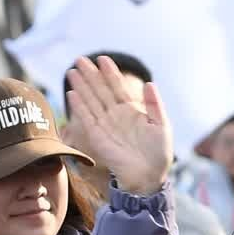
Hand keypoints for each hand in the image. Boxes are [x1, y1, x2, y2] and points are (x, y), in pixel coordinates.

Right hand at [65, 56, 174, 193]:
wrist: (148, 176)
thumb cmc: (158, 153)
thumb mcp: (161, 126)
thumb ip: (155, 105)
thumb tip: (150, 83)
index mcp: (131, 110)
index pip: (118, 87)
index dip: (110, 73)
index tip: (102, 59)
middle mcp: (116, 115)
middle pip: (100, 90)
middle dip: (91, 75)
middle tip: (80, 59)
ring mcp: (105, 124)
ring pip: (91, 100)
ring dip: (81, 86)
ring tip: (72, 71)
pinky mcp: (97, 136)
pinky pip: (86, 118)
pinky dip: (79, 106)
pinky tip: (72, 93)